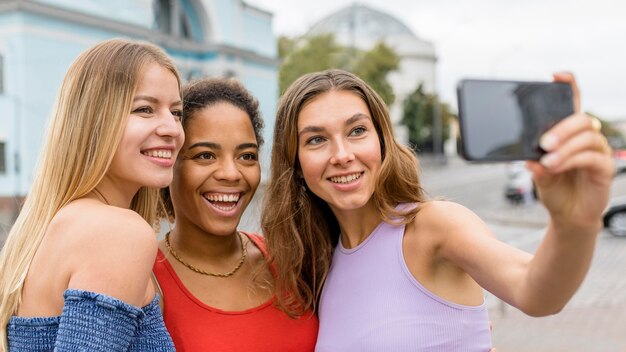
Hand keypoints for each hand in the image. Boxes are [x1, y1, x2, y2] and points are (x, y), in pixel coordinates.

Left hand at [526, 72, 614, 230]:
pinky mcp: (605, 168)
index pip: (572, 102)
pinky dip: (572, 160)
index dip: (568, 85)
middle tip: (544, 142)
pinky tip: (556, 166)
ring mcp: (597, 151)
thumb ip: (534, 163)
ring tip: (548, 160)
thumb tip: (528, 157)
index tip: (556, 76)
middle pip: (581, 118)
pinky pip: (592, 157)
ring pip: (587, 137)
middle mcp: (585, 138)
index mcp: (568, 132)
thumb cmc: (554, 189)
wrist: (567, 215)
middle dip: (562, 127)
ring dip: (565, 147)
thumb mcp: (538, 174)